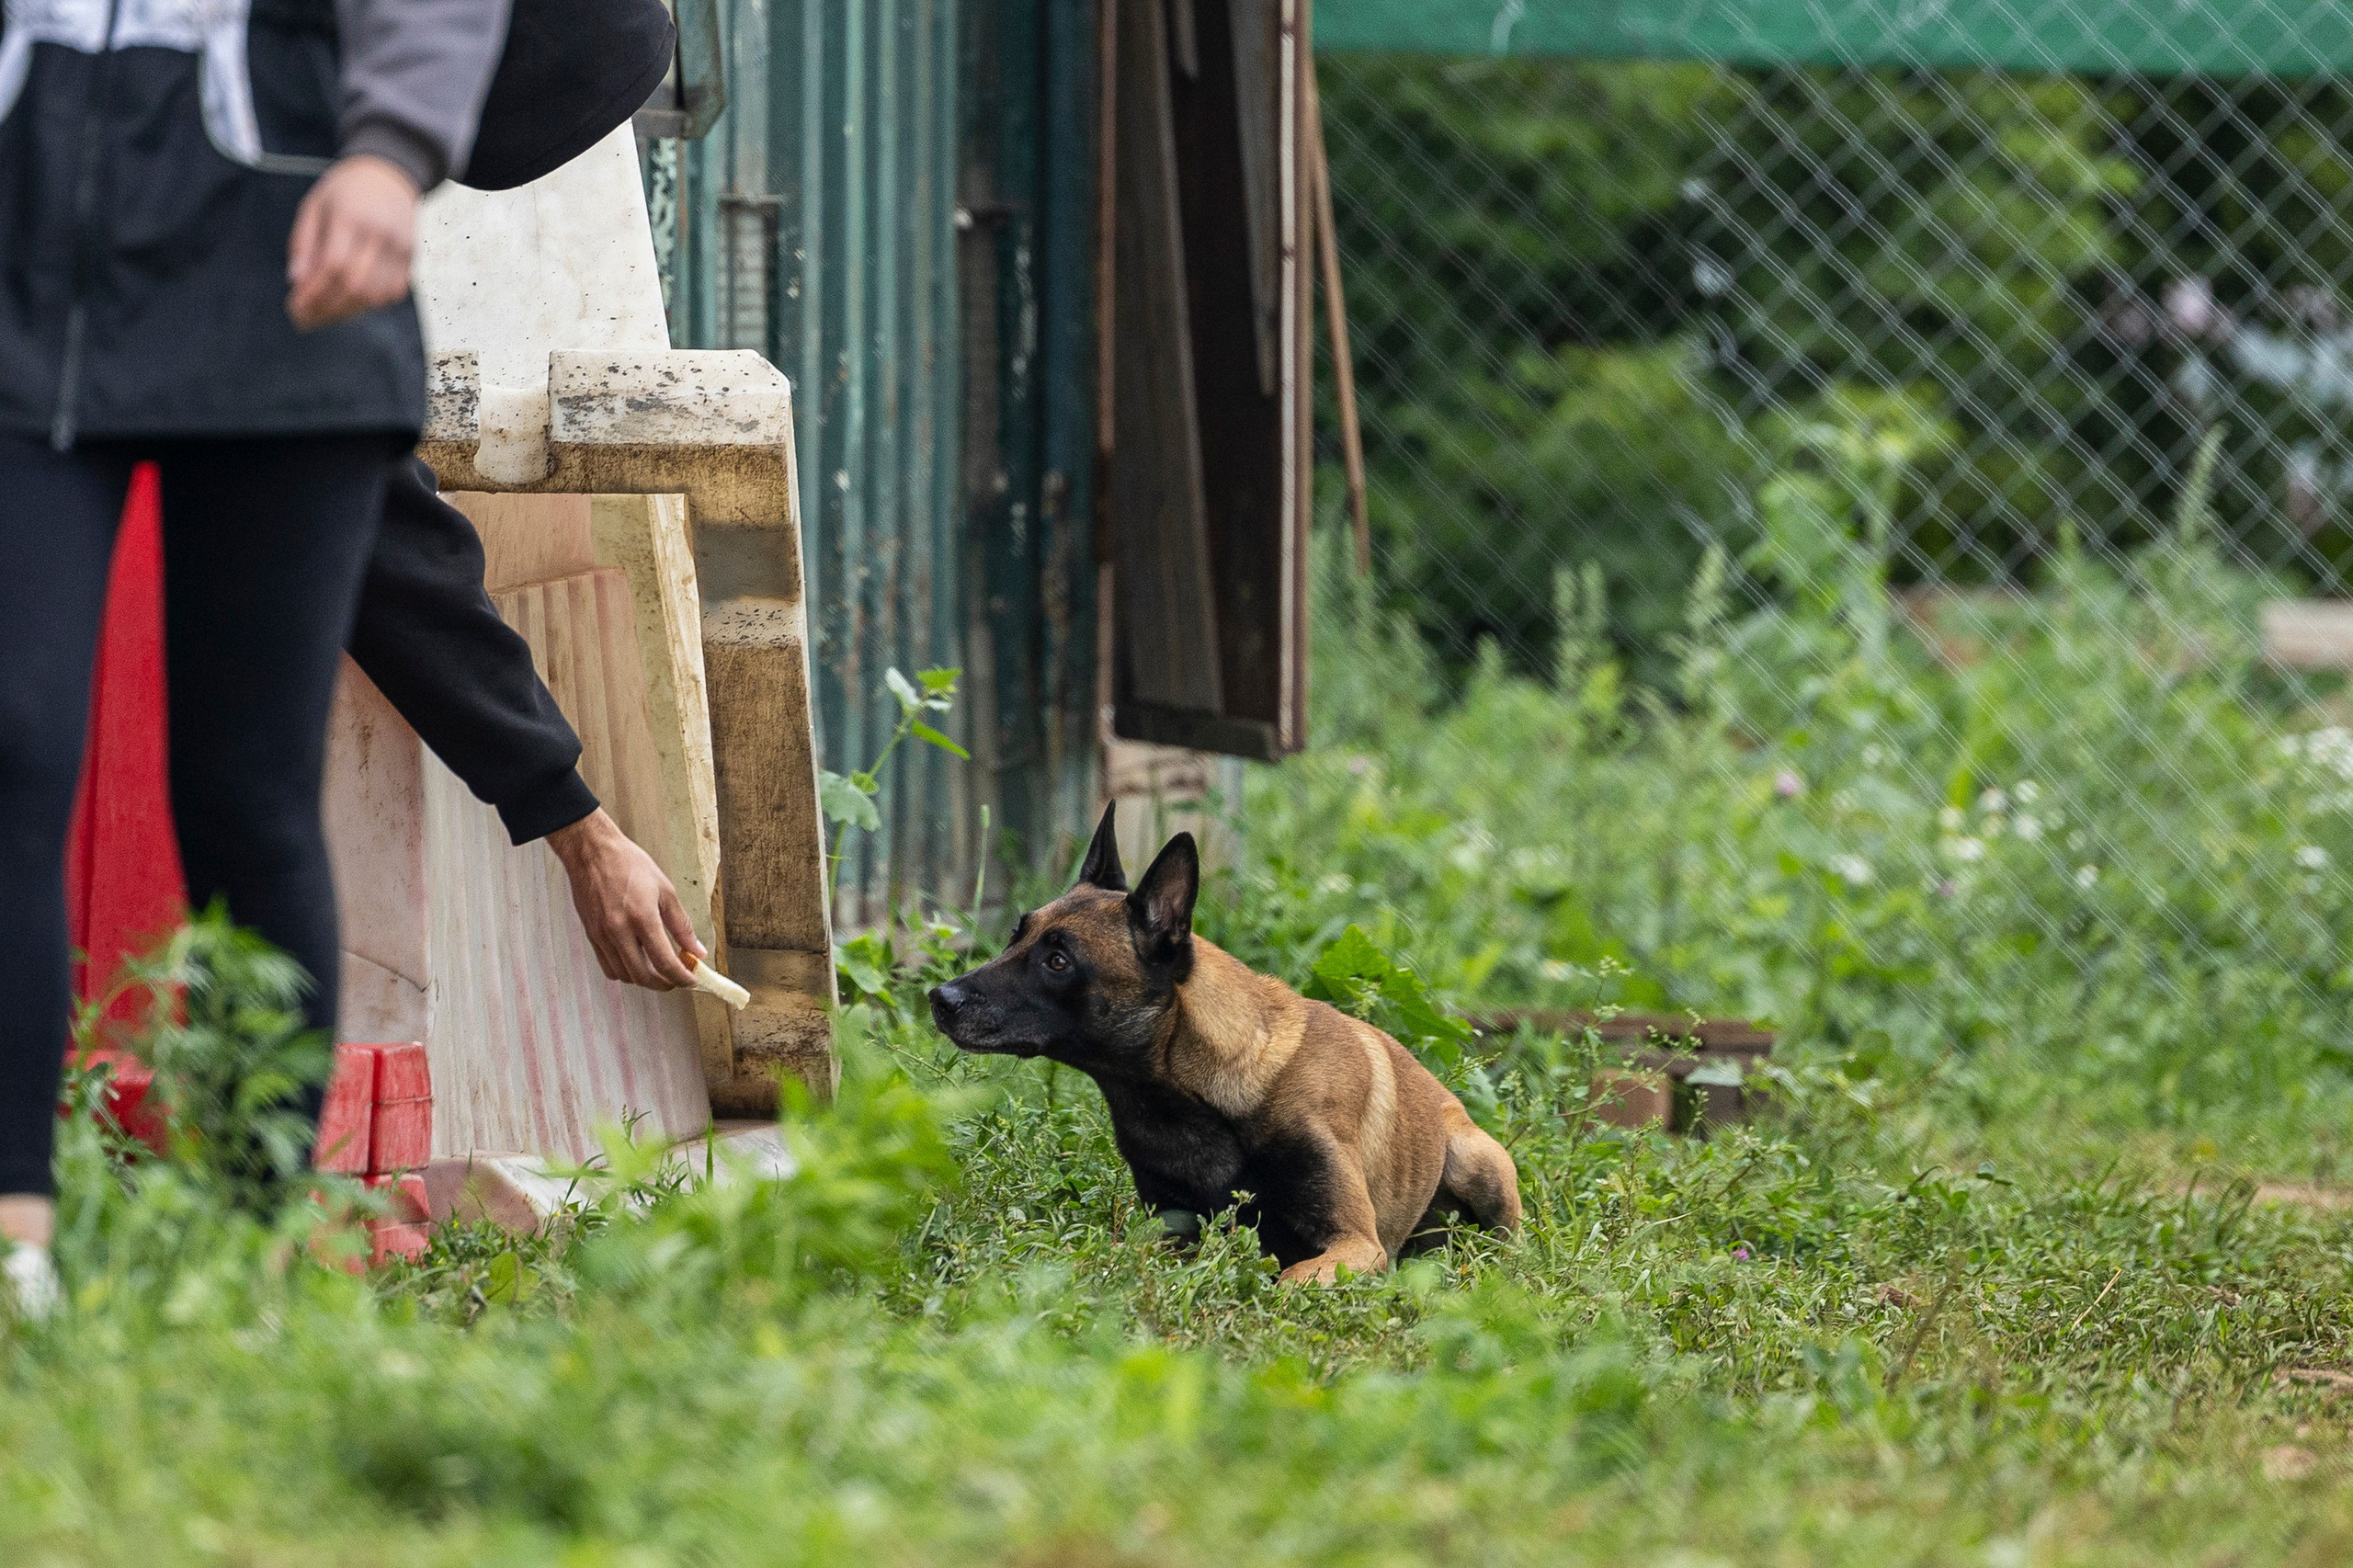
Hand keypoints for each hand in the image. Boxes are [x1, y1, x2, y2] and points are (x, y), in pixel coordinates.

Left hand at [285, 155, 418, 330]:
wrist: (390, 175)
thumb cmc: (344, 191)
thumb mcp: (314, 205)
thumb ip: (303, 241)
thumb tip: (296, 280)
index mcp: (351, 215)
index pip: (333, 264)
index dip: (314, 291)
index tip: (294, 306)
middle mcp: (381, 233)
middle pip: (355, 284)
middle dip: (327, 308)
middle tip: (304, 318)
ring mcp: (401, 247)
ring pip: (375, 294)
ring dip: (347, 311)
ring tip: (324, 315)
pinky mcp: (412, 258)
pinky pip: (392, 293)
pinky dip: (369, 305)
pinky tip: (349, 303)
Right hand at [545, 809, 705, 990]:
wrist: (592, 852)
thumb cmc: (629, 865)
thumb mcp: (665, 890)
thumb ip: (682, 925)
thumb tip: (696, 950)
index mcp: (642, 918)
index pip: (664, 962)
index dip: (682, 977)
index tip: (692, 980)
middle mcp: (619, 931)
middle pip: (642, 976)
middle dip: (663, 984)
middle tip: (676, 979)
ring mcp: (601, 935)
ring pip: (623, 975)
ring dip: (643, 978)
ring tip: (658, 968)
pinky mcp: (590, 935)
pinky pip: (607, 966)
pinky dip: (624, 971)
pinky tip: (636, 960)